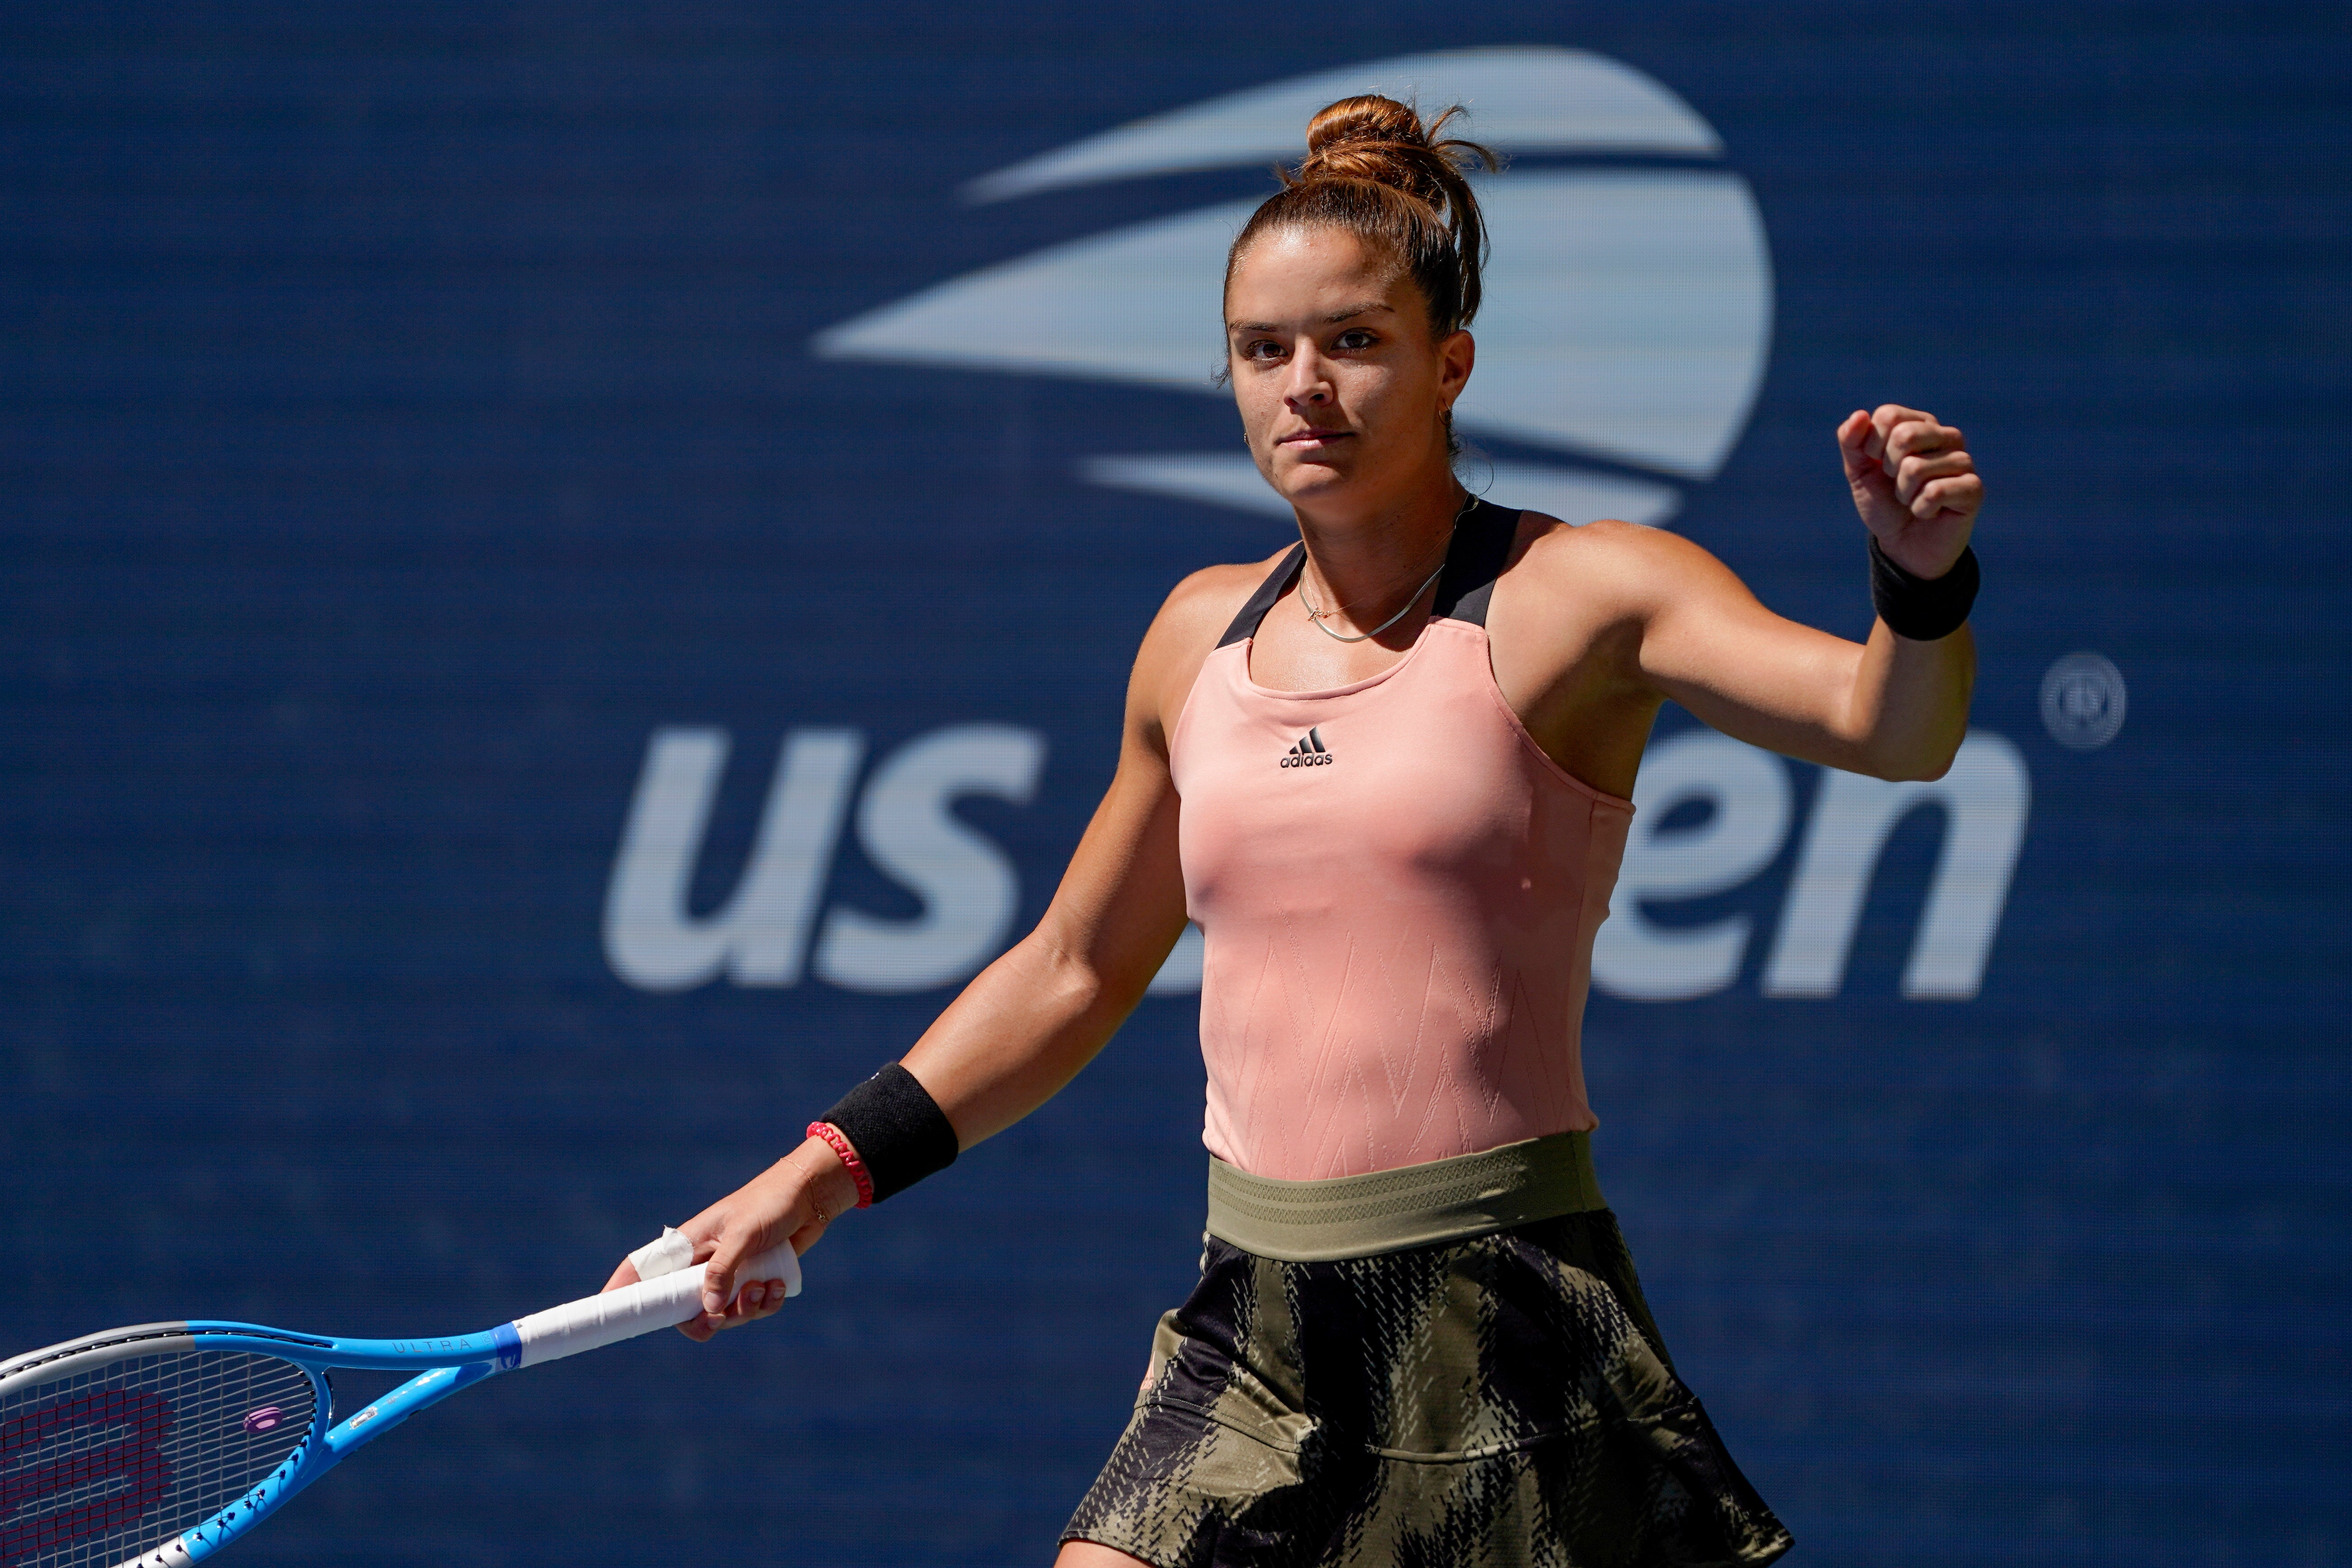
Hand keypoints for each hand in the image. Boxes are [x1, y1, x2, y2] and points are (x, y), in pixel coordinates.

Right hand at [598, 1135, 861, 1342]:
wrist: (811, 1196)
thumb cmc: (771, 1204)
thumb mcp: (742, 1234)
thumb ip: (722, 1271)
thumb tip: (709, 1310)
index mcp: (687, 1245)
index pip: (642, 1270)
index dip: (620, 1292)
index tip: (603, 1315)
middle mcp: (703, 1263)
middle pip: (681, 1310)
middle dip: (701, 1322)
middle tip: (720, 1320)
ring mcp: (729, 1274)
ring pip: (720, 1315)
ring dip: (743, 1311)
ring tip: (763, 1288)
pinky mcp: (753, 1280)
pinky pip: (749, 1310)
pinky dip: (764, 1304)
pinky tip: (777, 1286)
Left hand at [1837, 404, 1982, 578]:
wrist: (1903, 545)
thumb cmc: (1884, 503)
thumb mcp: (1859, 471)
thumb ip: (1852, 442)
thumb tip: (1859, 414)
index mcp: (1920, 424)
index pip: (1888, 415)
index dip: (1872, 446)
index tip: (1878, 465)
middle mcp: (1947, 436)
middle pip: (1904, 435)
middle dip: (1888, 469)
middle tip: (1897, 484)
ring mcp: (1963, 461)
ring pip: (1915, 468)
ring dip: (1903, 493)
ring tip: (1913, 500)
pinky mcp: (1973, 488)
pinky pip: (1935, 492)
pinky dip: (1920, 508)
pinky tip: (1929, 512)